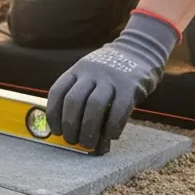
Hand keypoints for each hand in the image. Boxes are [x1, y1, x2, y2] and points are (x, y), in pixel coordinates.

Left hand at [46, 11, 179, 149]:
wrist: (140, 50)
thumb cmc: (111, 74)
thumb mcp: (91, 75)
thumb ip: (82, 96)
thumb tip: (74, 131)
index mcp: (77, 70)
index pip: (58, 92)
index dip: (54, 114)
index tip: (56, 131)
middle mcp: (91, 72)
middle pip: (73, 100)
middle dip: (70, 125)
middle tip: (72, 141)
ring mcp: (111, 77)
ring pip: (94, 106)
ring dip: (88, 129)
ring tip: (88, 143)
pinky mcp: (130, 85)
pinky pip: (118, 109)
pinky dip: (112, 126)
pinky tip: (111, 135)